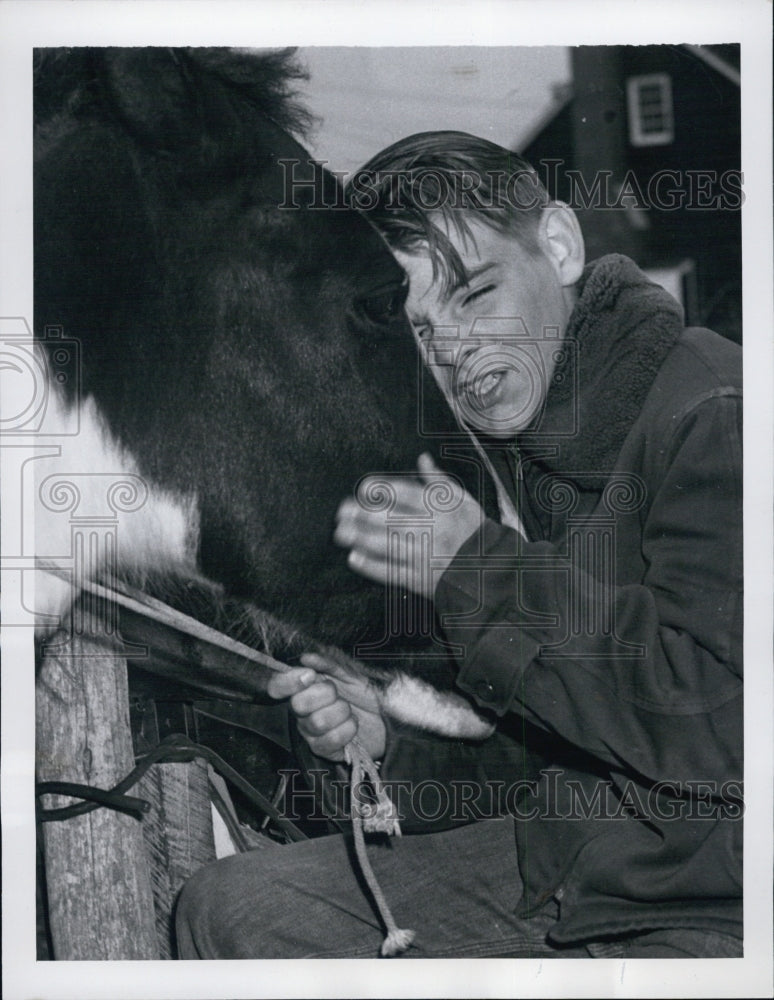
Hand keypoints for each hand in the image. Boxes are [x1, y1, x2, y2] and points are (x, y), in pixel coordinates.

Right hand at [267, 653, 385, 761]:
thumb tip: (307, 657)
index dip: (287, 681)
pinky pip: (329, 741)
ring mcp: (311, 733)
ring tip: (350, 712)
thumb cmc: (366, 695)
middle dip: (324, 694)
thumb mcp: (351, 674)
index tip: (309, 675)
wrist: (387, 719)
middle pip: (297, 704)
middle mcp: (303, 712)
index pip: (277, 686)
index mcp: (305, 689)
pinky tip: (353, 726)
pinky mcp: (324, 750)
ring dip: (340, 713)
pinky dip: (347, 730)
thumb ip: (329, 664)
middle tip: (338, 693)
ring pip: (316, 723)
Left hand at [334, 453, 483, 598]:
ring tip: (341, 533)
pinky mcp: (420, 579)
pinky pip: (393, 572)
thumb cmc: (473, 532)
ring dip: (360, 539)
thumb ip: (438, 481)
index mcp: (440, 508)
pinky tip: (354, 558)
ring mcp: (425, 556)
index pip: (405, 494)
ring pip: (387, 545)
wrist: (491, 572)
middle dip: (362, 515)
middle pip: (391, 519)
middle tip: (341, 512)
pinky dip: (372, 566)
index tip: (362, 489)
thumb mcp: (462, 501)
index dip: (381, 490)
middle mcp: (431, 530)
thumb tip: (422, 458)